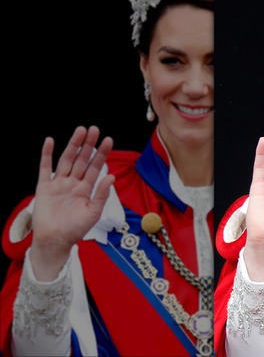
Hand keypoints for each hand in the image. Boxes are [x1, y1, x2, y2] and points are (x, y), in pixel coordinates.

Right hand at [29, 125, 113, 280]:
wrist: (55, 241)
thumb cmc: (75, 230)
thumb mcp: (94, 212)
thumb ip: (102, 194)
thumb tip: (111, 176)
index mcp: (86, 189)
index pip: (96, 167)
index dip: (102, 154)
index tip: (108, 140)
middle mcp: (73, 183)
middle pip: (82, 160)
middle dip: (88, 145)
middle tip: (94, 129)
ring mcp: (59, 184)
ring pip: (67, 160)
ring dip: (73, 145)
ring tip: (80, 131)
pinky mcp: (44, 187)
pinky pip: (45, 168)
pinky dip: (47, 154)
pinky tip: (50, 141)